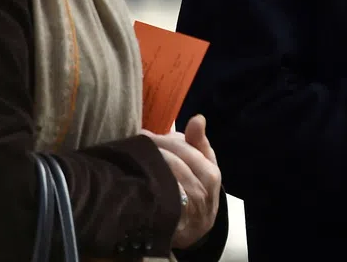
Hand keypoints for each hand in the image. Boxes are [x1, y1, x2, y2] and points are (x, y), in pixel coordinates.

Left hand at [142, 115, 221, 249]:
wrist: (195, 228)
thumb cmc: (198, 190)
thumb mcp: (202, 166)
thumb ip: (198, 143)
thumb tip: (198, 117)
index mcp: (212, 173)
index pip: (189, 149)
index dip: (166, 140)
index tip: (147, 135)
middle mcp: (205, 190)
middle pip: (177, 161)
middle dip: (155, 150)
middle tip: (136, 144)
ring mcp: (190, 207)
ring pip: (168, 176)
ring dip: (149, 164)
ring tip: (133, 157)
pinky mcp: (175, 219)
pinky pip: (161, 196)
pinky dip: (148, 185)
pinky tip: (136, 179)